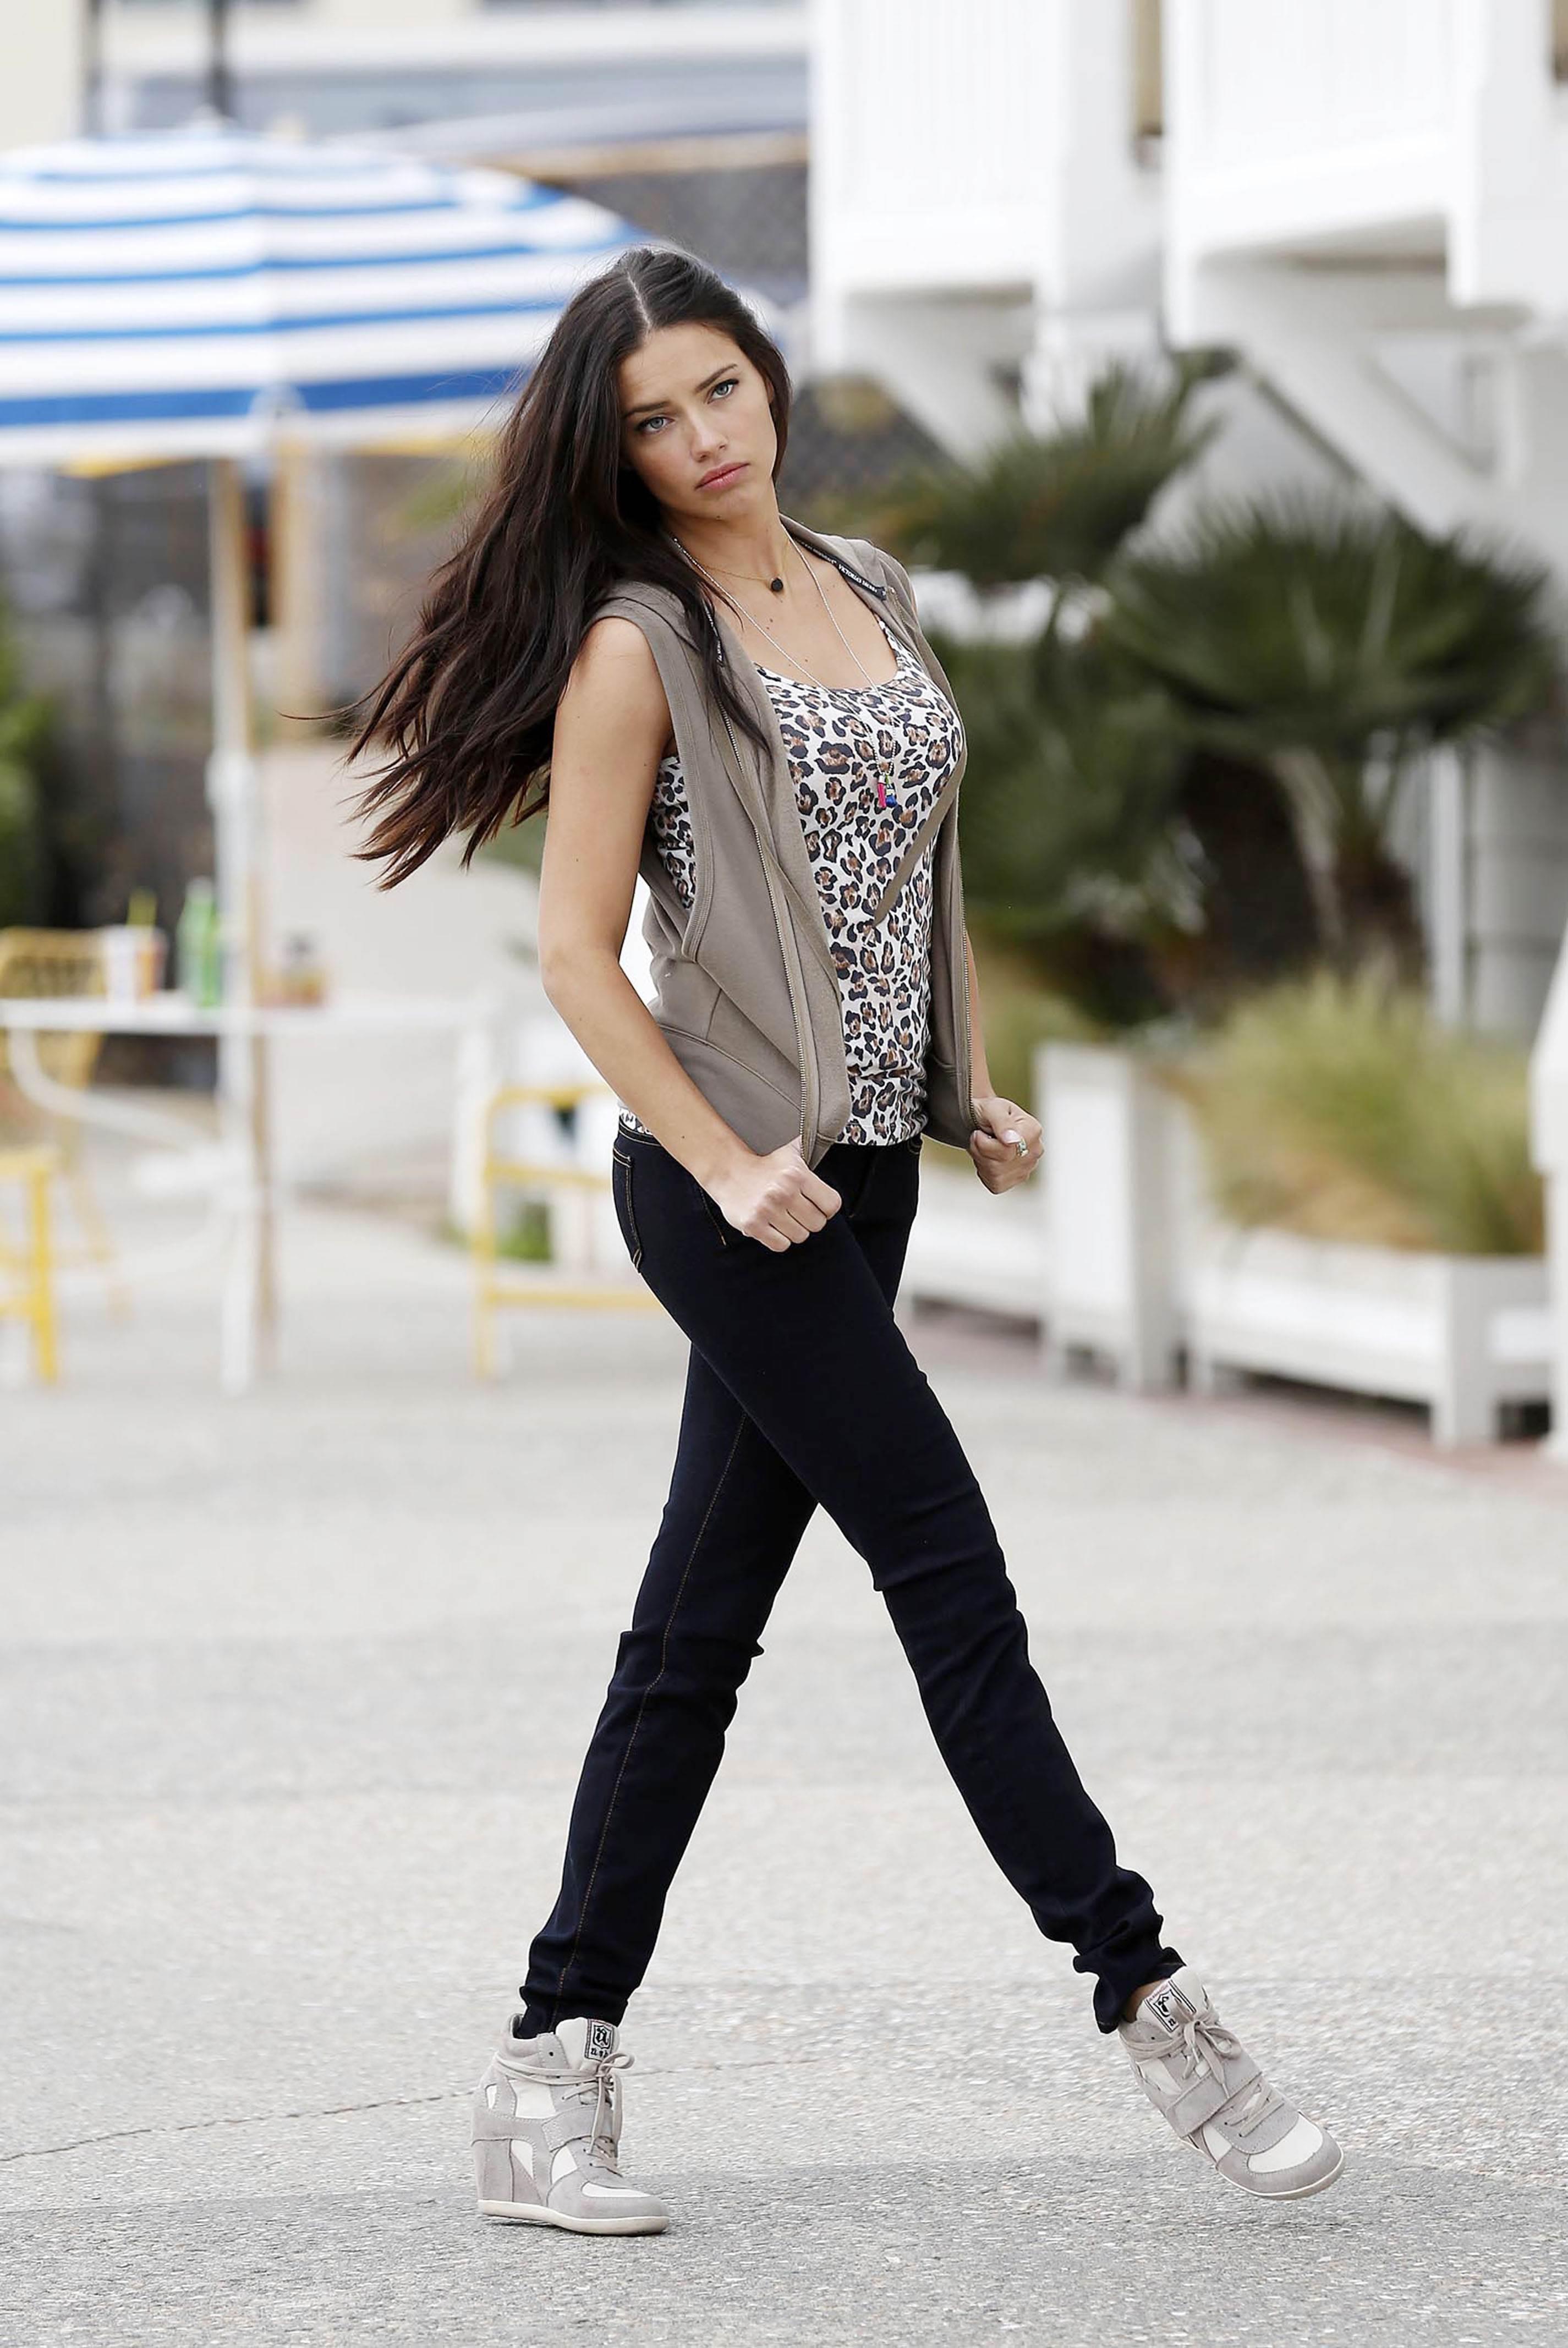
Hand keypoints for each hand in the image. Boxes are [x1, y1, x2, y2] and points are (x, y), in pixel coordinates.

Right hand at [708, 1136, 842, 1251]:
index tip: (816, 1204)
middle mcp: (784, 1192)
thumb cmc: (765, 1162)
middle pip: (817, 1224)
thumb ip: (811, 1145)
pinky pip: (781, 1245)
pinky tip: (772, 1226)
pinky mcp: (753, 1225)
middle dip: (809, 1220)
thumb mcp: (790, 1151)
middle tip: (797, 1211)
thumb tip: (834, 1119)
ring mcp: (767, 1210)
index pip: (832, 1205)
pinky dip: (779, 1239)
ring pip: (800, 1236)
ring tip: (783, 1217)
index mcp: (797, 1174)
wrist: (727, 1169)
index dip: (826, 1207)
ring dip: (794, 1230)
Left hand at [969, 1093, 1042, 1193]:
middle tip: (978, 1137)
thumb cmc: (989, 1112)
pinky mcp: (1017, 1180)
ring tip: (983, 1146)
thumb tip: (1013, 1141)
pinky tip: (987, 1158)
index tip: (980, 1132)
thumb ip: (1002, 1122)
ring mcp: (1027, 1167)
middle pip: (999, 1164)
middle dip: (980, 1151)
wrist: (982, 1119)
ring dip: (981, 1160)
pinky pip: (996, 1184)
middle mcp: (1035, 1151)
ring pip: (996, 1175)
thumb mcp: (992, 1108)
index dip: (984, 1143)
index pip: (1006, 1150)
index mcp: (1032, 1131)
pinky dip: (985, 1172)